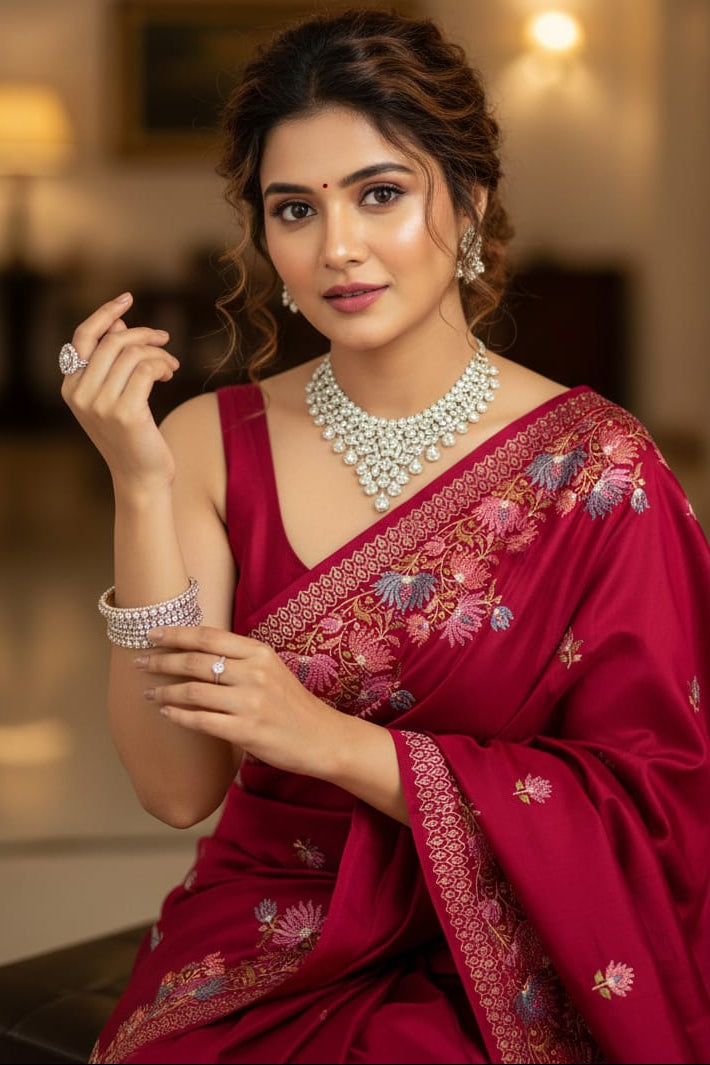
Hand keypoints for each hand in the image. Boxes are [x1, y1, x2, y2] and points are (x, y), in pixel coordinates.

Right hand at [61, 293, 179, 490]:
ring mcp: (100, 404)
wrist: (141, 477)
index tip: (126, 298)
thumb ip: (111, 361)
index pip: (83, 337)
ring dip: (158, 354)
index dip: (105, 313)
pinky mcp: (125, 412)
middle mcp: (79, 394)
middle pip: (114, 342)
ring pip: (133, 354)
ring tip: (170, 367)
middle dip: (144, 335)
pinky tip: (169, 375)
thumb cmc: (132, 435)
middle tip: (165, 340)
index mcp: (70, 387)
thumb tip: (117, 325)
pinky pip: (147, 370)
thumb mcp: (115, 395)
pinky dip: (163, 366)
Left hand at [136, 625, 346, 778]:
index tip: (152, 633)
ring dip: (165, 691)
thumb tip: (196, 651)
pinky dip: (178, 716)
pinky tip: (166, 714)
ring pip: (193, 691)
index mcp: (259, 652)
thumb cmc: (291, 705)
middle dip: (162, 661)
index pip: (208, 636)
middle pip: (196, 661)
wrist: (322, 738)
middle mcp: (254, 673)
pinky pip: (201, 721)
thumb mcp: (271, 670)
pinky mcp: (247, 731)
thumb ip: (239, 659)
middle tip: (140, 663)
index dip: (176, 633)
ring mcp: (251, 702)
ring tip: (149, 693)